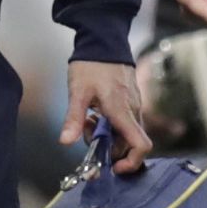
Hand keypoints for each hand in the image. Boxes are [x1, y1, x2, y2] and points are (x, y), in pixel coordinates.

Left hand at [65, 59, 151, 173]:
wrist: (104, 40)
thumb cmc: (91, 65)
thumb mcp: (77, 92)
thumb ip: (73, 118)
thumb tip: (66, 142)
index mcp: (122, 112)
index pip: (140, 145)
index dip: (131, 162)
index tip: (112, 167)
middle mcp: (133, 110)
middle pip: (129, 144)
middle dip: (108, 147)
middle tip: (86, 133)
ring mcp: (134, 105)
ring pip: (125, 133)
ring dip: (107, 135)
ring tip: (88, 119)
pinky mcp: (131, 100)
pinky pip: (125, 121)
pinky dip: (110, 124)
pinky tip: (95, 111)